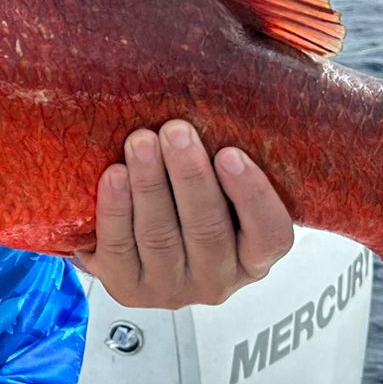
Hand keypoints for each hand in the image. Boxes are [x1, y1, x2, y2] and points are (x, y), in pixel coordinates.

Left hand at [73, 120, 290, 308]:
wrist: (133, 238)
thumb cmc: (186, 201)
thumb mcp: (219, 185)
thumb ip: (226, 159)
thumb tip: (220, 95)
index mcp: (253, 256)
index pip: (269, 234)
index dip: (252, 195)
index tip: (230, 153)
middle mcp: (216, 279)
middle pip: (207, 230)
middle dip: (189, 176)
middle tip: (176, 131)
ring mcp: (170, 288)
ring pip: (161, 236)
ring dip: (150, 184)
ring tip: (141, 142)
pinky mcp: (127, 287)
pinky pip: (119, 248)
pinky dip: (115, 209)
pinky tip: (113, 176)